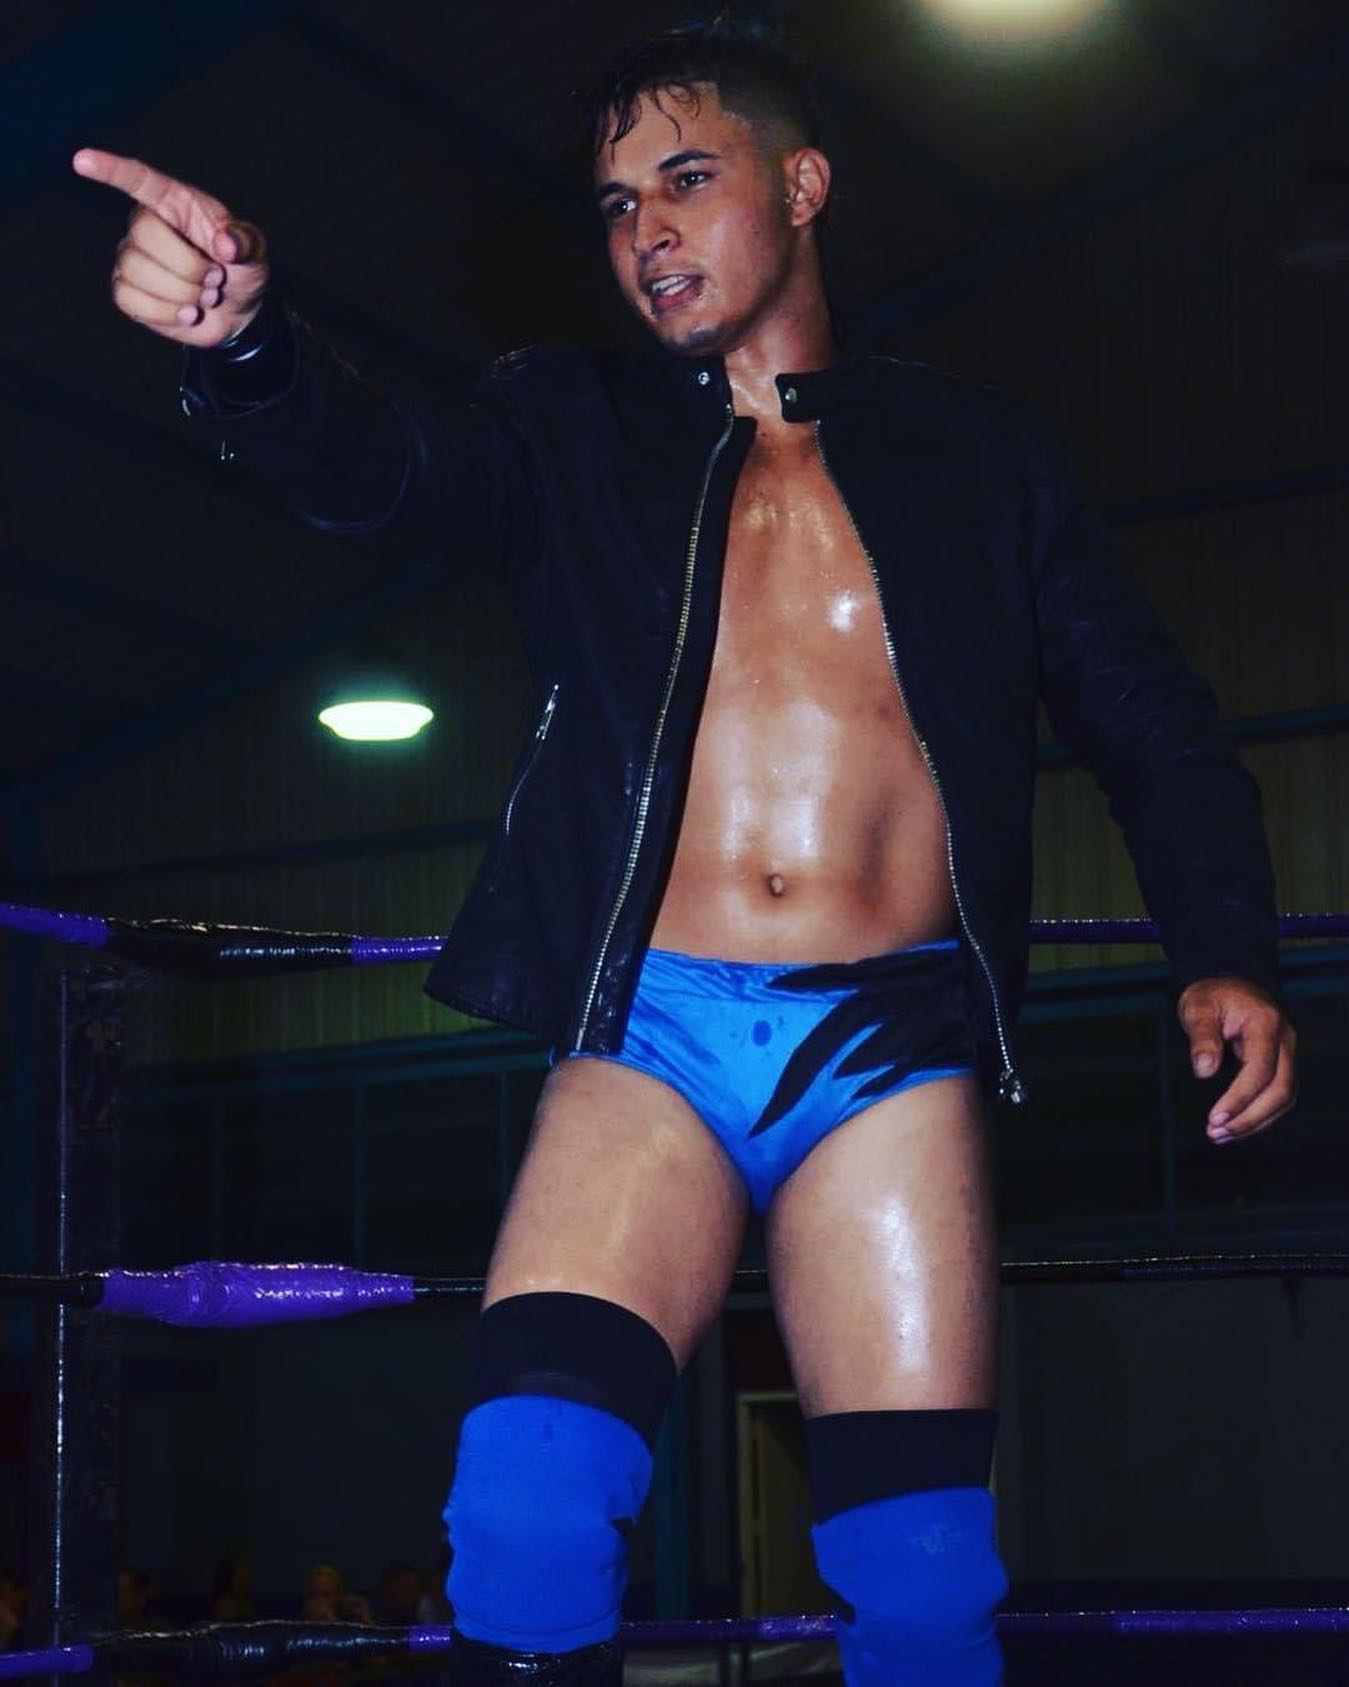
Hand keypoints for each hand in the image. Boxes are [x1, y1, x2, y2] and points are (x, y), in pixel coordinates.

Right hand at [72, 148, 268, 346]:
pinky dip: (165, 312)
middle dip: (189, 267)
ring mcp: (133, 258)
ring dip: (182, 293)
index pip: (140, 180)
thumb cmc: (240, 269)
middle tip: (215, 278)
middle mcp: (146, 226)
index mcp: (175, 204)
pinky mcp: (128, 291)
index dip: (111, 170)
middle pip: (145, 237)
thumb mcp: (254, 251)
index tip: (81, 160)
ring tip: (204, 295)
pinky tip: (186, 313)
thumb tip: (226, 244)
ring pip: (137, 272)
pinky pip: (130, 299)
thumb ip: (245, 242)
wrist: (237, 311)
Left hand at [1178, 976, 1296, 1145]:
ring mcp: (1287, 1053)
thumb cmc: (1212, 995)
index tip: (1216, 1118)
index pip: (1261, 1069)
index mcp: (1266, 1023)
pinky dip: (1258, 1114)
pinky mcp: (1281, 1064)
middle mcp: (1284, 1040)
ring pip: (1283, 1098)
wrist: (1229, 984)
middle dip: (1249, 1118)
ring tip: (1219, 1135)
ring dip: (1254, 1122)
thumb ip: (1202, 1037)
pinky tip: (1233, 1126)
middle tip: (1215, 1133)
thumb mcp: (1199, 1007)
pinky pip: (1277, 1095)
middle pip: (1280, 1090)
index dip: (1241, 1097)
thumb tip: (1204, 1071)